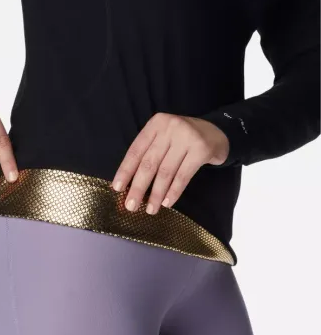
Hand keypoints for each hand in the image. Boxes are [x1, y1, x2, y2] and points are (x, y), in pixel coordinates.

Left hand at [111, 112, 228, 213]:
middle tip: (130, 206)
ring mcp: (187, 137)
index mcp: (155, 124)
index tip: (117, 188)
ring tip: (150, 209)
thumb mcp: (163, 139)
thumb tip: (129, 185)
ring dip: (156, 194)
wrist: (216, 133)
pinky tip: (167, 203)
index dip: (125, 171)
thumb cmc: (182, 141)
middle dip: (138, 187)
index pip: (136, 151)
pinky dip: (174, 191)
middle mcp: (170, 127)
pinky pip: (183, 176)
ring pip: (165, 172)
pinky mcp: (201, 149)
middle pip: (149, 163)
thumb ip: (148, 154)